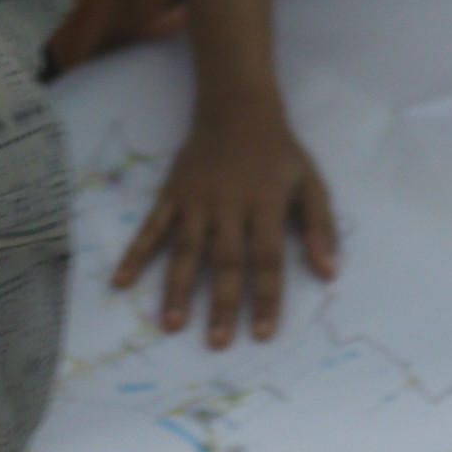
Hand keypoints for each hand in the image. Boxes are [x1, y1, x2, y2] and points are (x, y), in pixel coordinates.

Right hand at [114, 90, 336, 347]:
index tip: (261, 333)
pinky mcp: (171, 195)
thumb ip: (321, 227)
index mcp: (265, 205)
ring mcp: (195, 201)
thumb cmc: (278, 152)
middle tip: (216, 343)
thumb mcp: (311, 182)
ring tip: (170, 324)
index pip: (267, 259)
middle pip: (225, 261)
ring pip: (185, 250)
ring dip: (176, 289)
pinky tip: (121, 281)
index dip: (265, 297)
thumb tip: (330, 273)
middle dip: (220, 304)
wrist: (236, 108)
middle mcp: (228, 206)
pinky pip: (151, 228)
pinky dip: (134, 254)